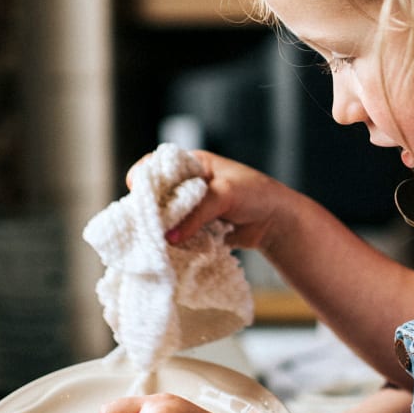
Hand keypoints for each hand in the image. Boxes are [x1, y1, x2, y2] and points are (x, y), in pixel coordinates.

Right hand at [125, 150, 296, 250]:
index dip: (143, 178)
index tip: (136, 193)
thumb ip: (196, 213)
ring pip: (165, 216)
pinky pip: (177, 233)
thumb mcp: (223, 195)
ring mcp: (190, 207)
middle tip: (142, 224)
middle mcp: (187, 183)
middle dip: (148, 209)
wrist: (277, 222)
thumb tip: (169, 237)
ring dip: (159, 228)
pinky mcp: (195, 228)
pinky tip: (166, 249)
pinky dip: (172, 241)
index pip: (157, 165)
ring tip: (151, 240)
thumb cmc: (255, 195)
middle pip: (156, 194)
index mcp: (192, 163)